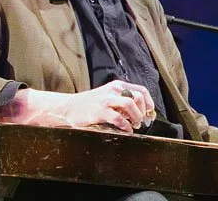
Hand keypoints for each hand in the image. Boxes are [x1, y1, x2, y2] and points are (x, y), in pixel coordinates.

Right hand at [0, 80, 155, 132]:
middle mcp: (113, 90)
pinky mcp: (99, 111)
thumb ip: (123, 101)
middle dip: (143, 112)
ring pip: (130, 104)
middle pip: (138, 97)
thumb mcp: (108, 97)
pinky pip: (119, 118)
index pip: (142, 90)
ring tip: (134, 126)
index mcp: (118, 86)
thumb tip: (143, 113)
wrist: (67, 107)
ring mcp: (106, 100)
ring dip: (136, 117)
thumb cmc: (90, 105)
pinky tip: (126, 131)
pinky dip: (126, 126)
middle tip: (142, 122)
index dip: (149, 103)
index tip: (150, 115)